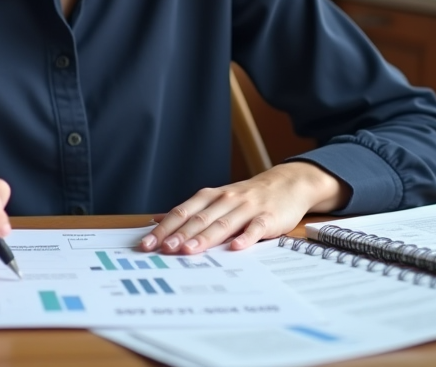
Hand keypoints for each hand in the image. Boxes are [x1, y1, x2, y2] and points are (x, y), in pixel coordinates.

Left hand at [138, 162, 349, 254]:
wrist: (288, 184)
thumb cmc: (247, 197)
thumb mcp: (217, 199)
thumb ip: (190, 211)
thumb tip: (157, 220)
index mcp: (210, 196)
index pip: (182, 212)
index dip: (164, 228)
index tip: (147, 244)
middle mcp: (226, 199)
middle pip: (199, 218)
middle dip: (180, 234)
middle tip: (163, 249)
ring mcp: (247, 208)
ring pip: (223, 223)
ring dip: (205, 237)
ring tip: (189, 250)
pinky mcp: (268, 217)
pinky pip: (256, 228)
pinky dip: (246, 237)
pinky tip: (236, 248)